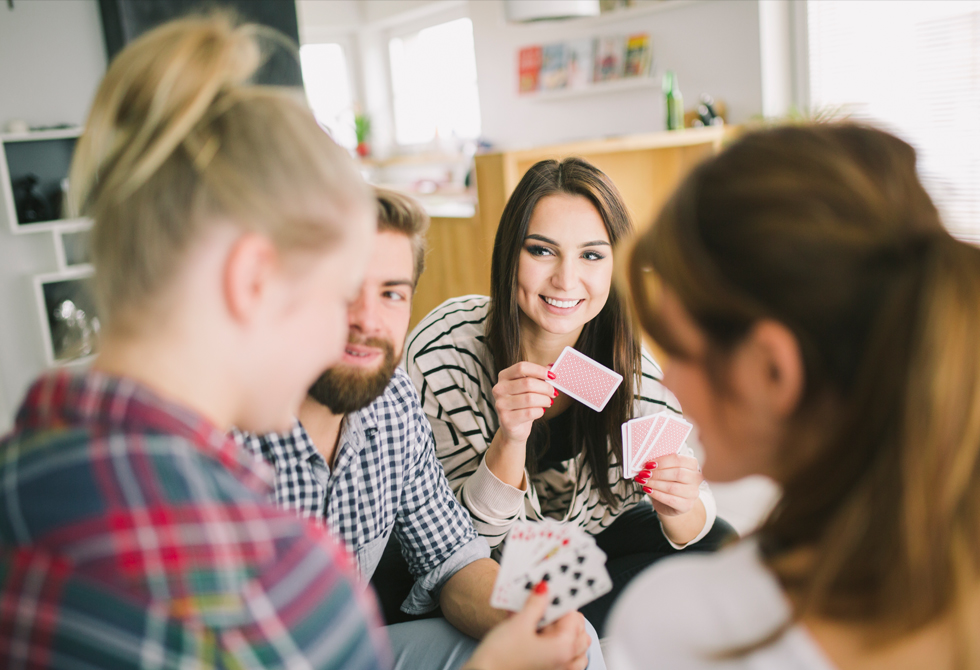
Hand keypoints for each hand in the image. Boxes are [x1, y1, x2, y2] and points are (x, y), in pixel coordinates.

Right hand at [463, 582, 590, 669]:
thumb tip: (543, 590)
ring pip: (570, 645)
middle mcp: (564, 662)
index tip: (548, 590)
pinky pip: (558, 655)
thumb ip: (535, 605)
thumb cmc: (499, 659)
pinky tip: (535, 633)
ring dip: (559, 629)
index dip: (560, 601)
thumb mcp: (519, 624)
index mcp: (564, 649)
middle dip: (560, 614)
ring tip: (540, 618)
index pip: (574, 617)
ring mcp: (555, 669)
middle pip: (576, 631)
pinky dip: (552, 643)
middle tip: (543, 602)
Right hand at [492, 361, 555, 444]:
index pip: (522, 367)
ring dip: (544, 400)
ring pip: (530, 398)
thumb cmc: (522, 405)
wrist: (513, 428)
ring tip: (548, 402)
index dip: (539, 370)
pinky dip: (540, 411)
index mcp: (503, 376)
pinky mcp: (506, 419)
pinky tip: (540, 411)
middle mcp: (499, 389)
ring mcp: (501, 404)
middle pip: (528, 383)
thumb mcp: (529, 388)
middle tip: (553, 392)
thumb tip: (552, 366)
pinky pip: (530, 413)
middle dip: (546, 388)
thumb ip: (538, 376)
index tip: (552, 376)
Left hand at [634, 453, 702, 516]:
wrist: (670, 503)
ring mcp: (693, 493)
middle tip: (644, 474)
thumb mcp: (665, 470)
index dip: (662, 462)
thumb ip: (660, 464)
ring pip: (672, 487)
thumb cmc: (667, 481)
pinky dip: (656, 494)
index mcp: (692, 464)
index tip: (648, 464)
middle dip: (658, 473)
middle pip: (677, 474)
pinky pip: (670, 500)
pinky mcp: (687, 505)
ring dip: (655, 484)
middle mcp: (696, 478)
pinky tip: (648, 490)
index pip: (678, 460)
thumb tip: (647, 463)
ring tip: (643, 481)